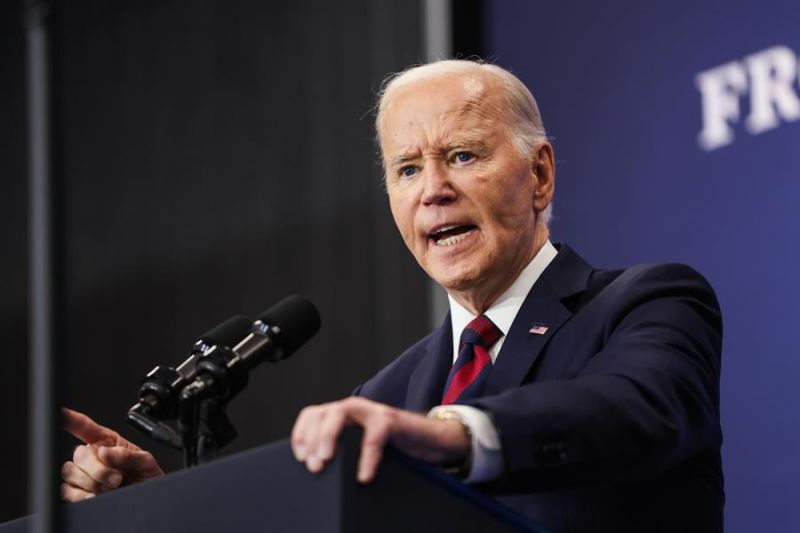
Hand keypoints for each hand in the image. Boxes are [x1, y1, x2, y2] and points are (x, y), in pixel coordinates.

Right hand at [60, 408, 163, 500]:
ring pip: (70, 472)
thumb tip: (105, 452)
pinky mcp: (75, 492)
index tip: (60, 412)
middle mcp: (91, 455)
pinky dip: (82, 495)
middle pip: (79, 455)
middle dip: (99, 469)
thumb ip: (129, 455)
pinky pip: (66, 491)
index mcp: (106, 441)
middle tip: (118, 479)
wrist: (144, 501)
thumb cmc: (145, 478)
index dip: (70, 418)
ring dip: (92, 482)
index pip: (84, 426)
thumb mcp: (146, 462)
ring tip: (111, 488)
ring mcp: (82, 474)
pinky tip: (96, 496)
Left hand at [290, 396, 469, 482]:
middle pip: (321, 413)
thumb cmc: (394, 447)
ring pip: (340, 412)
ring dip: (328, 436)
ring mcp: (372, 411)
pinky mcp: (391, 420)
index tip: (300, 458)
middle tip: (312, 465)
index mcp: (342, 416)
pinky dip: (366, 456)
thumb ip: (342, 453)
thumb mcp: (361, 449)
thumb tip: (317, 473)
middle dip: (311, 439)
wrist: (431, 441)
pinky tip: (364, 475)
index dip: (300, 435)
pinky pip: (374, 434)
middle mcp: (354, 409)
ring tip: (324, 461)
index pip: (311, 415)